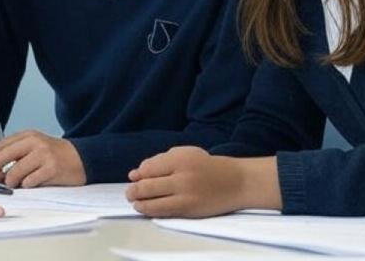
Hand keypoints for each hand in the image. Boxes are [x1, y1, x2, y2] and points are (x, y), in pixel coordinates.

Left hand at [0, 130, 85, 187]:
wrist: (83, 158)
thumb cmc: (55, 156)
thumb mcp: (34, 147)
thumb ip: (15, 154)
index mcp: (27, 135)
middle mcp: (34, 142)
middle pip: (1, 158)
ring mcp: (43, 155)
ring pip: (13, 173)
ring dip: (12, 183)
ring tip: (19, 184)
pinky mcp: (52, 168)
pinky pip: (29, 182)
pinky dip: (27, 186)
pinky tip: (33, 184)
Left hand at [125, 146, 281, 216]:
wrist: (235, 181)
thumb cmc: (206, 166)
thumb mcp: (185, 153)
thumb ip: (160, 160)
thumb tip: (136, 173)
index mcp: (180, 158)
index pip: (149, 168)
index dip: (138, 174)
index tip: (133, 177)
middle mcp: (182, 176)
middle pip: (148, 185)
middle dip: (133, 190)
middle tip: (129, 193)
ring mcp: (186, 194)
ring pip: (153, 201)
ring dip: (139, 202)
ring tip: (135, 201)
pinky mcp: (189, 208)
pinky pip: (163, 211)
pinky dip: (150, 210)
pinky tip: (145, 208)